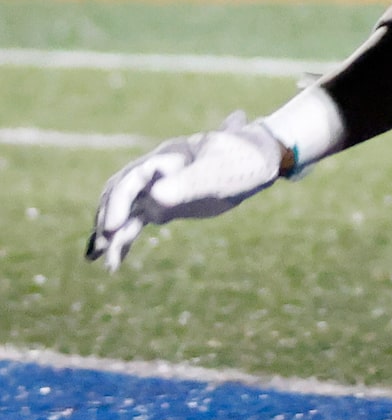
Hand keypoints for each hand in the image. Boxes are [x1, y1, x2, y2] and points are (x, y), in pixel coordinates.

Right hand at [88, 114, 286, 269]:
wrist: (261, 161)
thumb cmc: (243, 159)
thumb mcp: (219, 171)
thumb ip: (189, 183)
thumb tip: (155, 198)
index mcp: (165, 157)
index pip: (130, 180)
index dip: (118, 202)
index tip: (112, 227)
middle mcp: (155, 173)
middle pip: (119, 195)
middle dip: (107, 219)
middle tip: (105, 245)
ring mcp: (158, 189)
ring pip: (124, 212)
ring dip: (111, 234)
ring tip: (103, 261)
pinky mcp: (164, 206)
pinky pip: (136, 222)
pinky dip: (124, 239)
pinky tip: (114, 260)